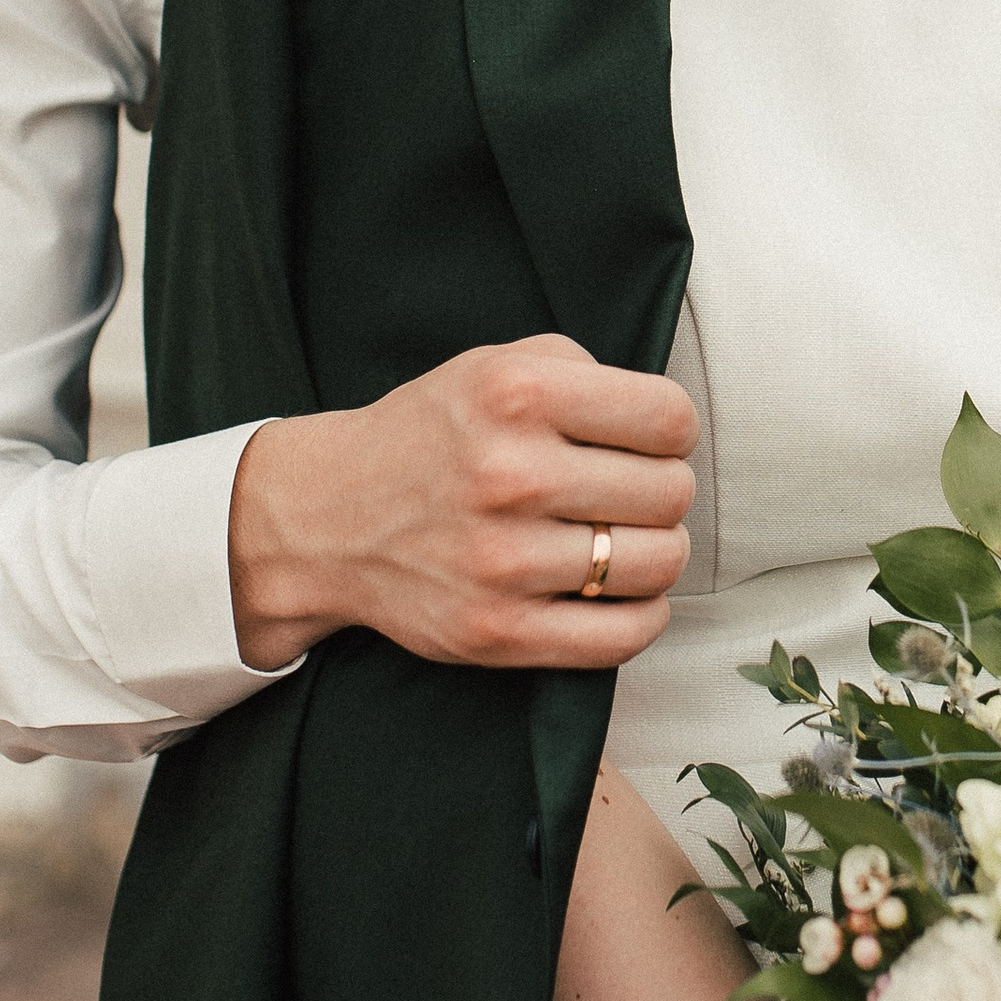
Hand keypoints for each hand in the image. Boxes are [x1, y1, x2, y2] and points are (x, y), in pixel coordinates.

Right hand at [226, 334, 695, 669]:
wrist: (330, 516)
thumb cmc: (435, 435)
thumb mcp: (498, 363)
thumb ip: (585, 372)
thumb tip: (667, 426)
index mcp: (517, 393)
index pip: (669, 418)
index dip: (670, 431)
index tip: (645, 442)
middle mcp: (510, 474)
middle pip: (670, 492)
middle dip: (660, 490)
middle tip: (624, 493)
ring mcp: (503, 561)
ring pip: (659, 563)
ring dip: (653, 552)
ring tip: (617, 539)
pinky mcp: (496, 631)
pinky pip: (623, 636)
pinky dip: (642, 616)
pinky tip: (618, 593)